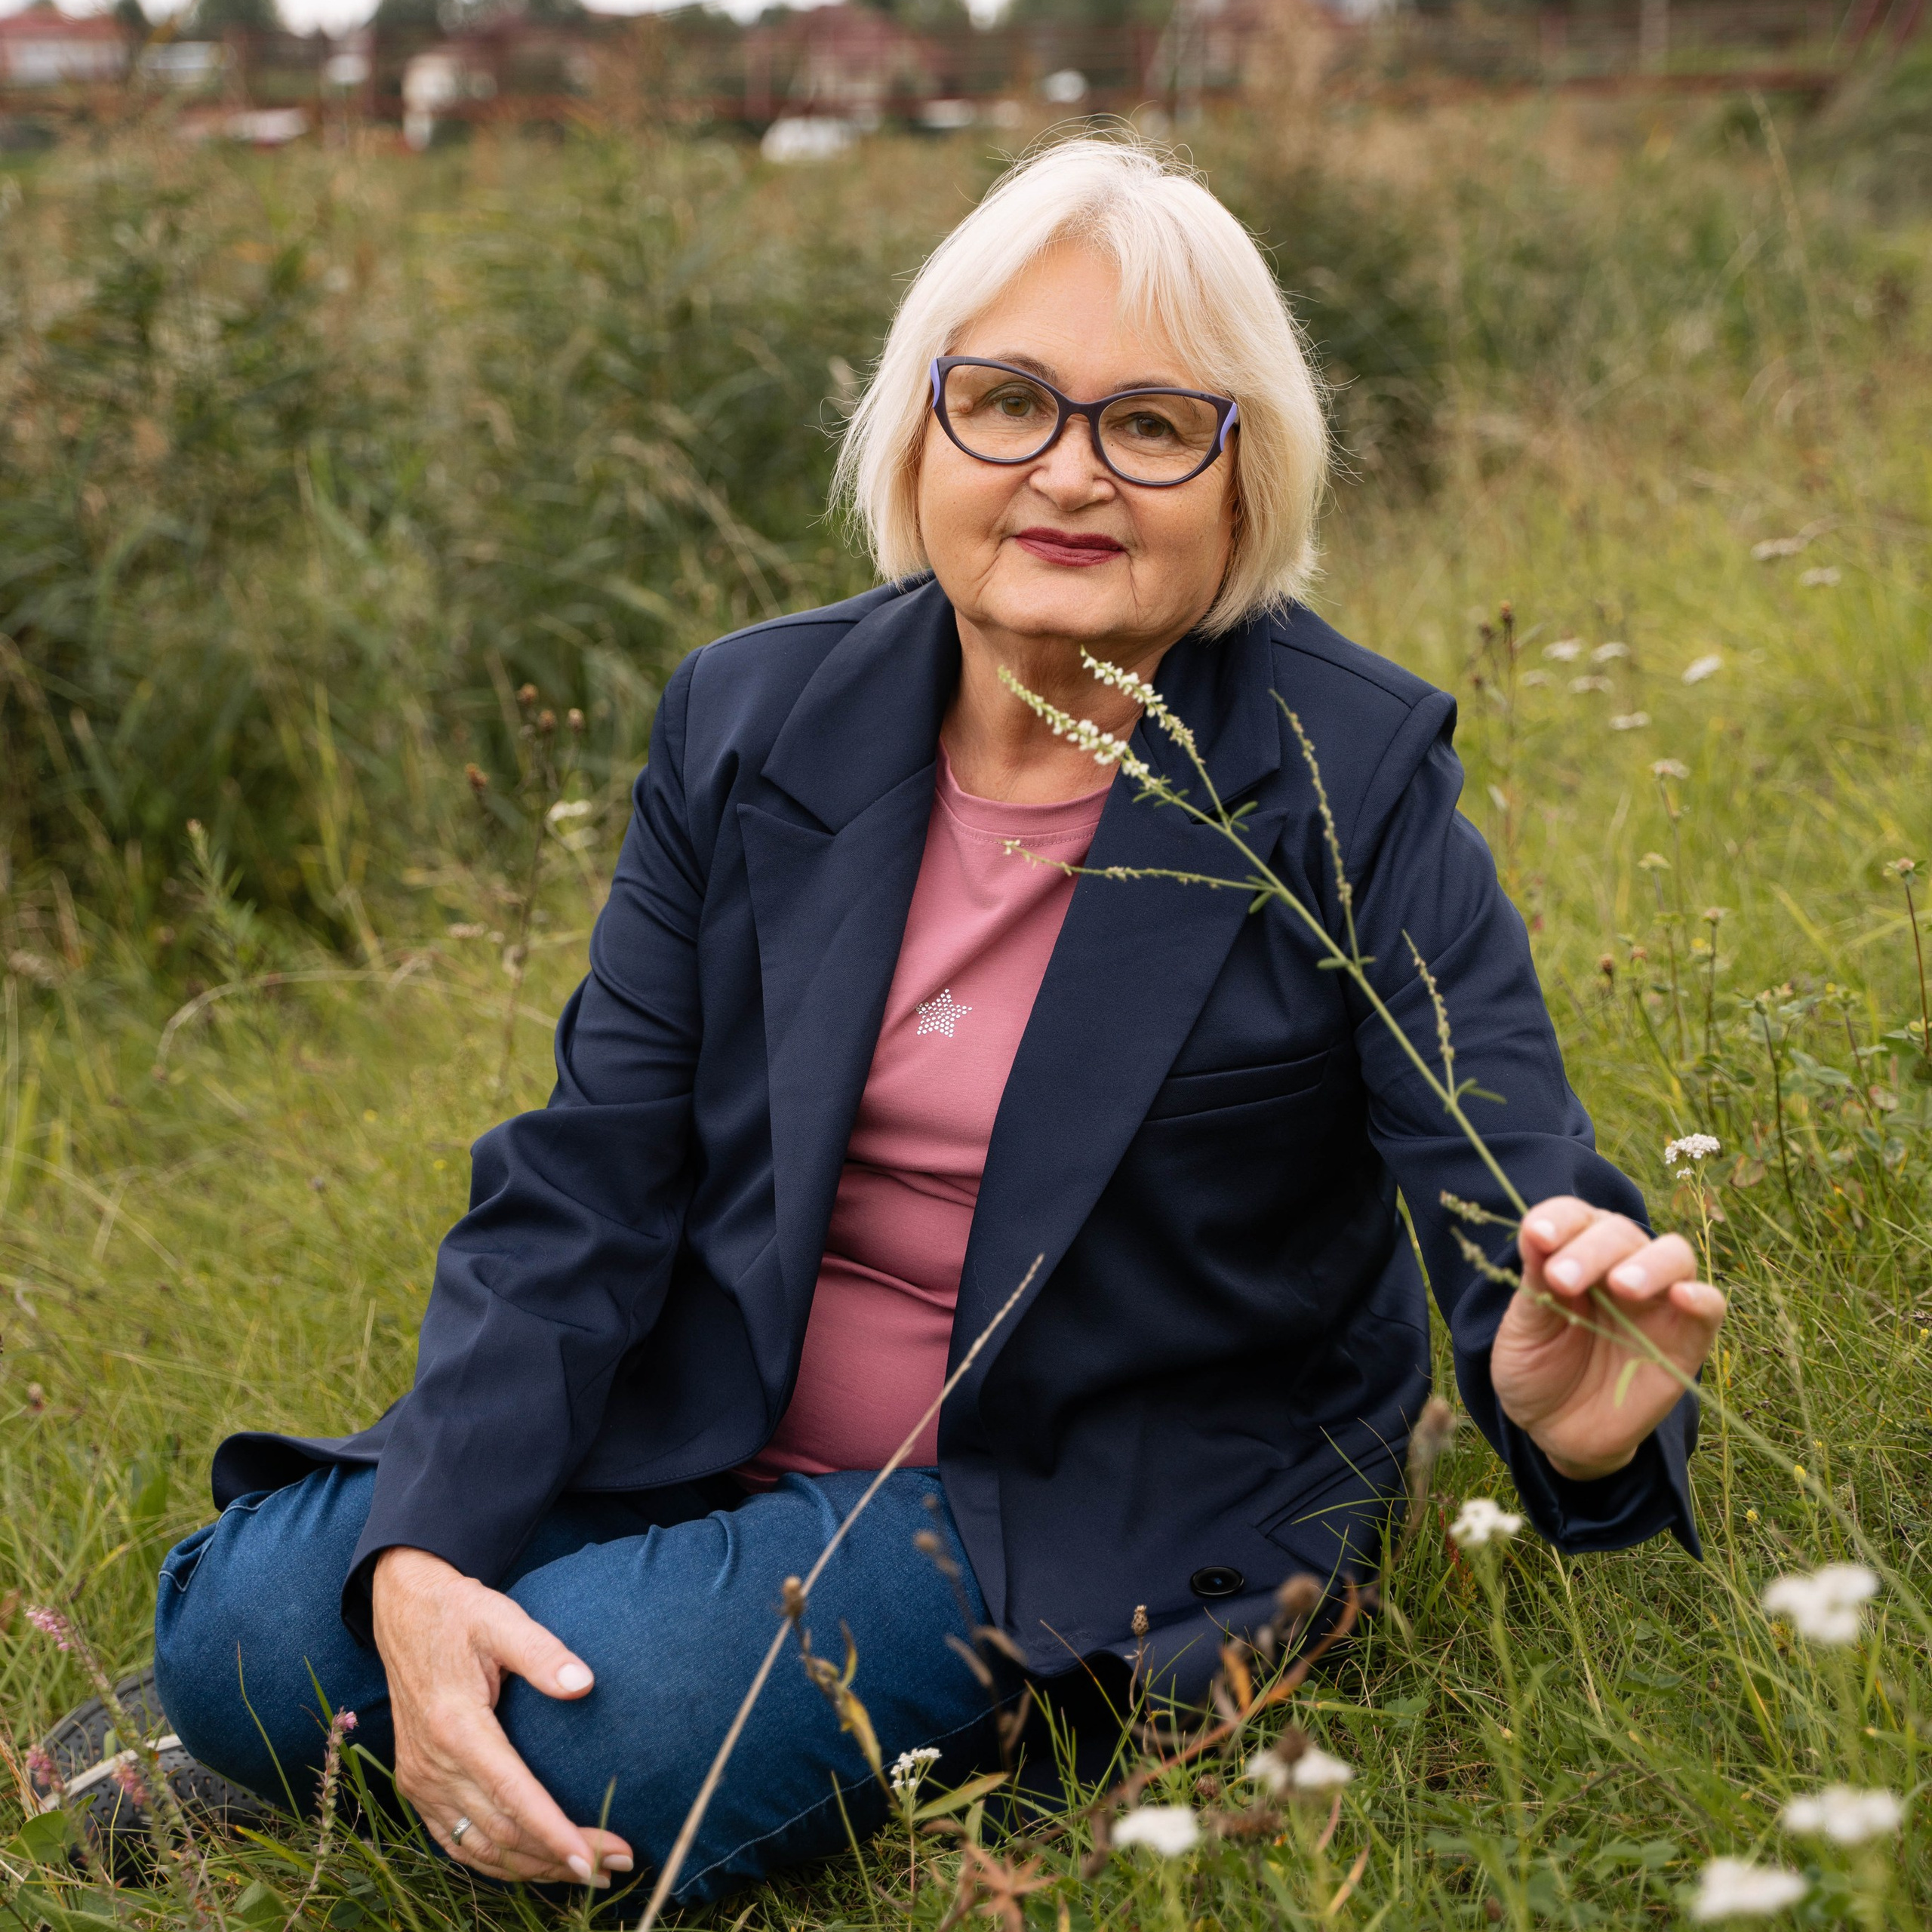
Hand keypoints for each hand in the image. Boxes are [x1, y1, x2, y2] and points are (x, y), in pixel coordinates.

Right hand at [370, 1546, 631, 1887]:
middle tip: (617, 1863)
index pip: (512, 1795)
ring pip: (480, 1848)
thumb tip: (585, 1683)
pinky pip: (455, 1842)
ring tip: (589, 1872)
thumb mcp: (500, 1617)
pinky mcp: (417, 1784)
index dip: (553, 1833)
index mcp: (455, 1726)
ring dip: (534, 1868)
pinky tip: (534, 1865)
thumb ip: (542, 1651)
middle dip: (559, 1857)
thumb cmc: (457, 1612)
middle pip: (502, 1833)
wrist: (402, 1611)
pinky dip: (496, 1862)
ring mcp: (420, 1780)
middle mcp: (433, 1764)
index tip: (593, 1856)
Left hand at [1491, 1196, 1726, 1481]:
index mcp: (1573, 1254)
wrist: (1557, 1432)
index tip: (1536, 1236)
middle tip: (1563, 1279)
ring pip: (1673, 1255)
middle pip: (1620, 1232)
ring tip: (1620, 1286)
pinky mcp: (1686, 1340)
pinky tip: (1681, 1297)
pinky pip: (1710, 1307)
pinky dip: (1702, 1297)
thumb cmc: (1537, 1370)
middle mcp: (1618, 1268)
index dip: (1558, 1219)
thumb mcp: (1524, 1330)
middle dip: (1591, 1249)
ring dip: (1648, 1263)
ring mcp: (1656, 1302)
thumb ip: (1534, 1285)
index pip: (1574, 1217)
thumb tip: (1534, 1231)